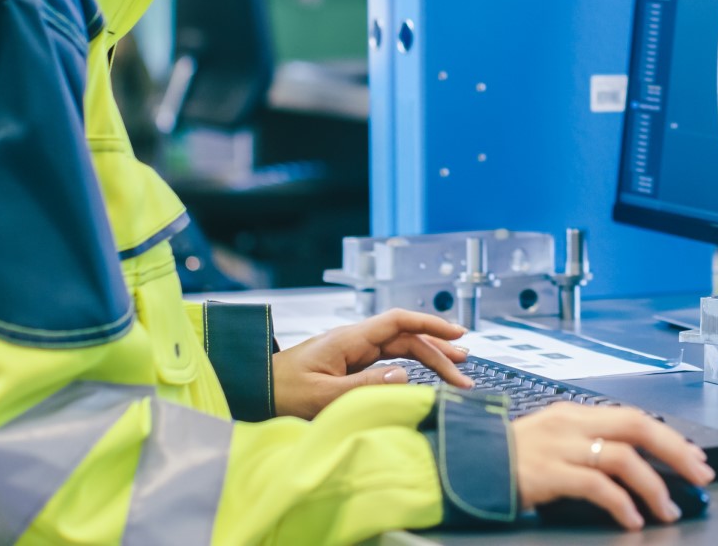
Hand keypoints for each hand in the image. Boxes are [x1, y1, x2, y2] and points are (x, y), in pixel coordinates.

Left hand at [271, 309, 473, 418]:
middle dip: (438, 351)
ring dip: (429, 358)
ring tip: (457, 369)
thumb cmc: (279, 392)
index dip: (430, 325)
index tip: (457, 334)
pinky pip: (387, 361)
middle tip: (465, 371)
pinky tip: (424, 374)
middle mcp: (354, 341)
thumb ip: (363, 386)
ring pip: (400, 349)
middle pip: (406, 338)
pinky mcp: (349, 365)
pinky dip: (411, 366)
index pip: (399, 322)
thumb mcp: (322, 395)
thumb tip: (404, 376)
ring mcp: (352, 352)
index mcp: (349, 339)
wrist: (253, 391)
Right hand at [513, 404, 716, 530]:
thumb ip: (588, 444)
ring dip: (654, 486)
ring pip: (623, 457)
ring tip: (667, 510)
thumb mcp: (553, 440)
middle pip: (638, 427)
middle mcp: (571, 424)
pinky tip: (632, 519)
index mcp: (575, 414)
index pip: (634, 417)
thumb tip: (633, 464)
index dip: (669, 437)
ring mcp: (559, 447)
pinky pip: (596, 486)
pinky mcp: (548, 473)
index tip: (694, 457)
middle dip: (676, 451)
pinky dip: (621, 503)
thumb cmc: (509, 459)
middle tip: (700, 475)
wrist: (465, 465)